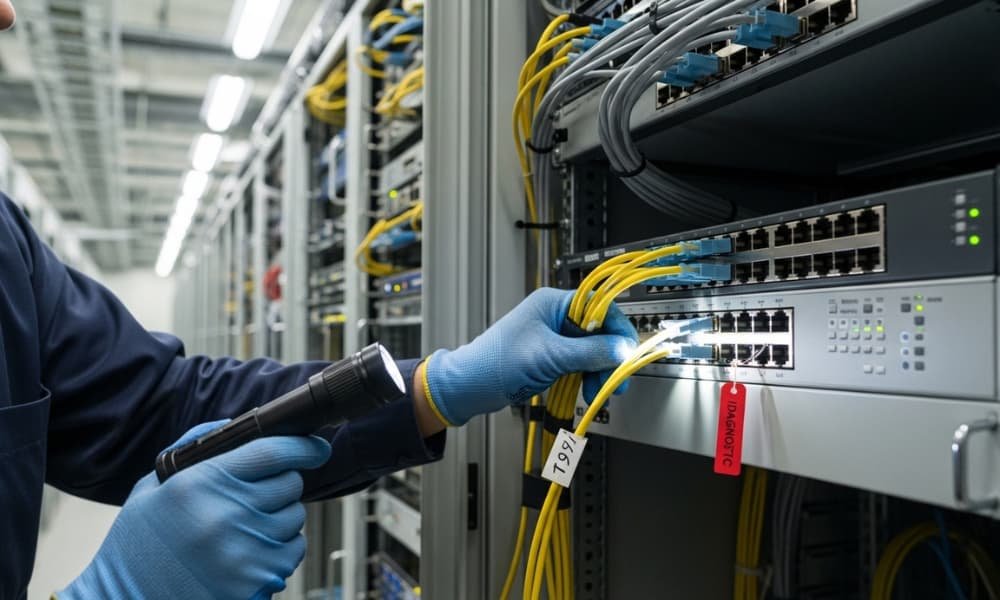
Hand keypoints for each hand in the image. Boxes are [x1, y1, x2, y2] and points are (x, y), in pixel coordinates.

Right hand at [59, 421, 330, 599]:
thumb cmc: (138, 547)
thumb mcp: (154, 487)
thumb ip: (196, 449)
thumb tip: (236, 425)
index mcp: (202, 483)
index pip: (272, 452)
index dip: (302, 446)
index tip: (316, 446)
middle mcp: (227, 515)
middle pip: (290, 484)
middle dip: (281, 485)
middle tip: (255, 497)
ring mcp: (245, 551)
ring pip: (295, 519)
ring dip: (280, 518)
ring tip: (243, 530)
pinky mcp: (257, 581)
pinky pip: (292, 553)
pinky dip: (280, 549)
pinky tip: (249, 553)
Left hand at [419, 287, 637, 425]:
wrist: (470, 387)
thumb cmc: (496, 362)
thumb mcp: (550, 356)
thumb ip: (590, 352)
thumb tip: (622, 349)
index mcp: (553, 303)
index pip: (600, 306)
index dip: (618, 329)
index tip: (628, 352)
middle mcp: (555, 316)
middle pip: (598, 331)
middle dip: (609, 357)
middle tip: (617, 381)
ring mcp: (553, 338)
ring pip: (591, 351)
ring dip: (599, 371)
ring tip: (598, 391)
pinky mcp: (551, 357)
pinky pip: (580, 364)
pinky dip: (587, 377)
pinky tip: (587, 390)